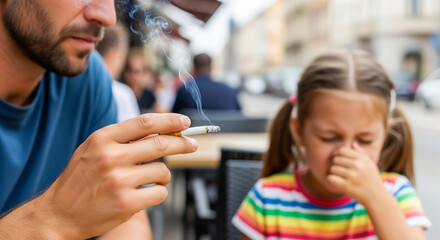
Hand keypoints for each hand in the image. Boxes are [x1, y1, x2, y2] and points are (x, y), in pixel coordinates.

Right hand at [33, 113, 196, 238]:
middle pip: (161, 144)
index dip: (169, 121)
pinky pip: (160, 193)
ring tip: (154, 179)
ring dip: (165, 175)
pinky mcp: (126, 203)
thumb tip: (159, 132)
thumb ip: (122, 139)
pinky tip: (147, 193)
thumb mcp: (93, 149)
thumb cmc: (79, 180)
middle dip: (182, 143)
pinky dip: (159, 192)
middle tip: (192, 145)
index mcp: (103, 139)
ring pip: (163, 171)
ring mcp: (119, 181)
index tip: (184, 122)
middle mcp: (111, 157)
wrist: (58, 213)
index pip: (145, 123)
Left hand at [327, 143, 383, 204]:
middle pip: (335, 159)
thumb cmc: (372, 179)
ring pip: (332, 169)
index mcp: (362, 159)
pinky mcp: (347, 187)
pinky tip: (336, 182)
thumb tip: (352, 143)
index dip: (336, 154)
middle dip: (335, 164)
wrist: (377, 198)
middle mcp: (358, 166)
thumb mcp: (370, 164)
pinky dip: (331, 180)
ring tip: (340, 177)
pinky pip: (331, 178)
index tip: (337, 159)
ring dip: (334, 173)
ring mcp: (352, 176)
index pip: (342, 150)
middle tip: (340, 170)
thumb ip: (361, 153)